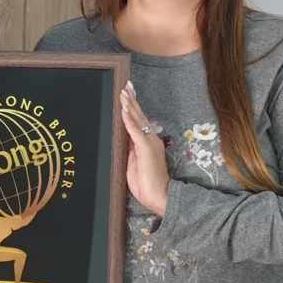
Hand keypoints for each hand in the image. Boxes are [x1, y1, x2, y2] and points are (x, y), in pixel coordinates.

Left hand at [120, 81, 169, 215]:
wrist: (160, 196)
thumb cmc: (146, 183)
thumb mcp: (133, 163)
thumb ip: (129, 149)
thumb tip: (122, 137)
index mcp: (147, 143)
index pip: (139, 121)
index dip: (133, 107)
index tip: (127, 94)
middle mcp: (151, 139)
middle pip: (140, 116)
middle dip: (132, 100)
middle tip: (126, 86)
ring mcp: (150, 143)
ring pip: (139, 120)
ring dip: (130, 105)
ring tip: (124, 93)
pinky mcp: (147, 149)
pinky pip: (136, 131)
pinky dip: (129, 120)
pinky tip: (125, 110)